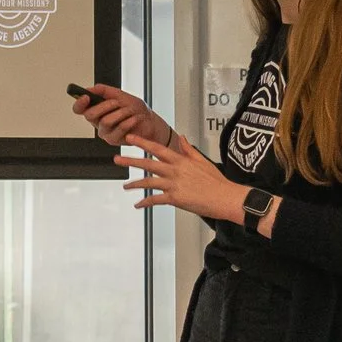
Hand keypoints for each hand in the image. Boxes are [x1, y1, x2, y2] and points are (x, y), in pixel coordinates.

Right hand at [72, 83, 172, 149]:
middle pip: (89, 115)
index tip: (86, 96)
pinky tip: (134, 119)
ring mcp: (105, 132)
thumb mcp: (121, 95)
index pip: (79, 109)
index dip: (79, 103)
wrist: (150, 122)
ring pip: (105, 121)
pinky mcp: (114, 141)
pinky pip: (118, 129)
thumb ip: (104, 91)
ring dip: (120, 113)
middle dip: (105, 106)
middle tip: (116, 102)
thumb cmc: (136, 110)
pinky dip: (129, 121)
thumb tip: (91, 88)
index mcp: (96, 110)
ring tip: (130, 111)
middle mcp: (98, 122)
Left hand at [117, 133, 244, 221]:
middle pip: (148, 164)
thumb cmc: (216, 181)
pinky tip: (138, 204)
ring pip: (148, 182)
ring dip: (134, 184)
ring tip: (124, 186)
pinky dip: (145, 202)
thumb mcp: (202, 160)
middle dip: (130, 161)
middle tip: (117, 158)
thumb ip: (189, 149)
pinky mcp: (175, 199)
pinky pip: (155, 200)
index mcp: (181, 160)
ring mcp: (174, 185)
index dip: (142, 143)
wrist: (225, 197)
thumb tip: (182, 137)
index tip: (130, 138)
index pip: (157, 148)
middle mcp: (175, 170)